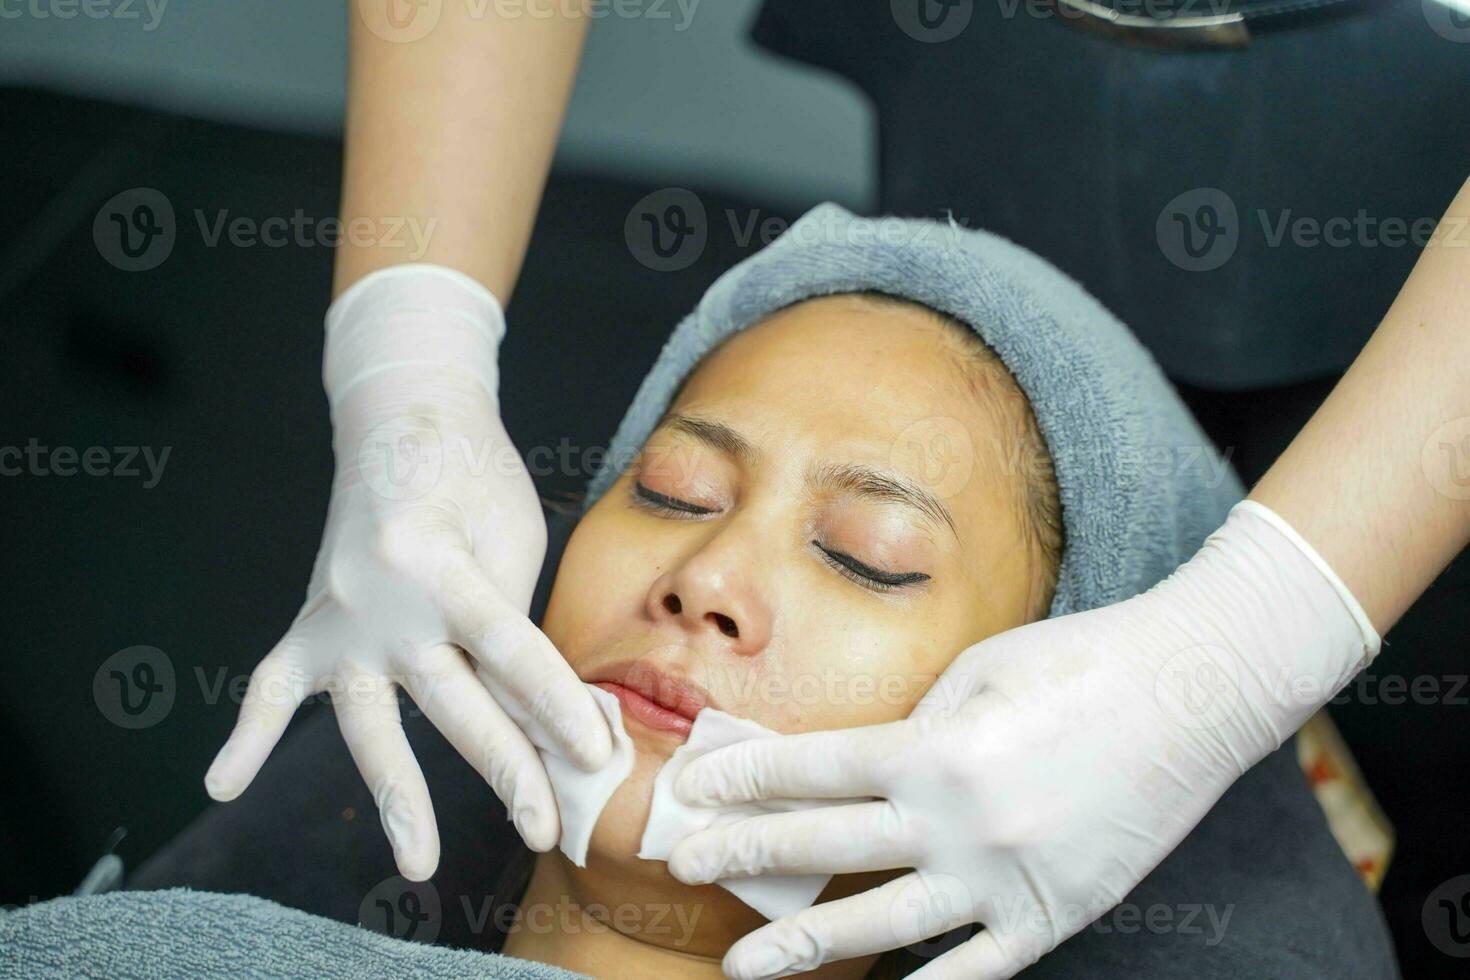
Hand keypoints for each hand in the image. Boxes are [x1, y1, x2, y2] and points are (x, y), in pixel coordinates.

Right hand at [203, 264, 611, 879]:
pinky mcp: (311, 620)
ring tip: (419, 864)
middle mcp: (379, 596)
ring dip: (395, 796)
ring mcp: (336, 615)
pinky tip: (223, 786)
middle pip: (451, 701)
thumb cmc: (473, 472)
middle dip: (508, 769)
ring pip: (366, 722)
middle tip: (546, 828)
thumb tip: (529, 713)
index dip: (557, 707)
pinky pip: (271, 684)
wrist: (400, 415)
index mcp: (438, 561)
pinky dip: (247, 734)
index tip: (596, 757)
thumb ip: (511, 620)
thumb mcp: (514, 534)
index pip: (509, 652)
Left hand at [665, 501, 1379, 978]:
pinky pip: (975, 968)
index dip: (746, 780)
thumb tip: (860, 773)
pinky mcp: (1056, 914)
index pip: (815, 770)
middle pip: (828, 847)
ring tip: (740, 965)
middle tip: (681, 866)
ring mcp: (1007, 879)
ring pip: (883, 924)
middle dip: (745, 855)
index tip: (692, 790)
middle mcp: (962, 822)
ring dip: (803, 945)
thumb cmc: (1082, 663)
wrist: (1197, 694)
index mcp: (938, 749)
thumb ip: (911, 730)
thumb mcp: (978, 672)